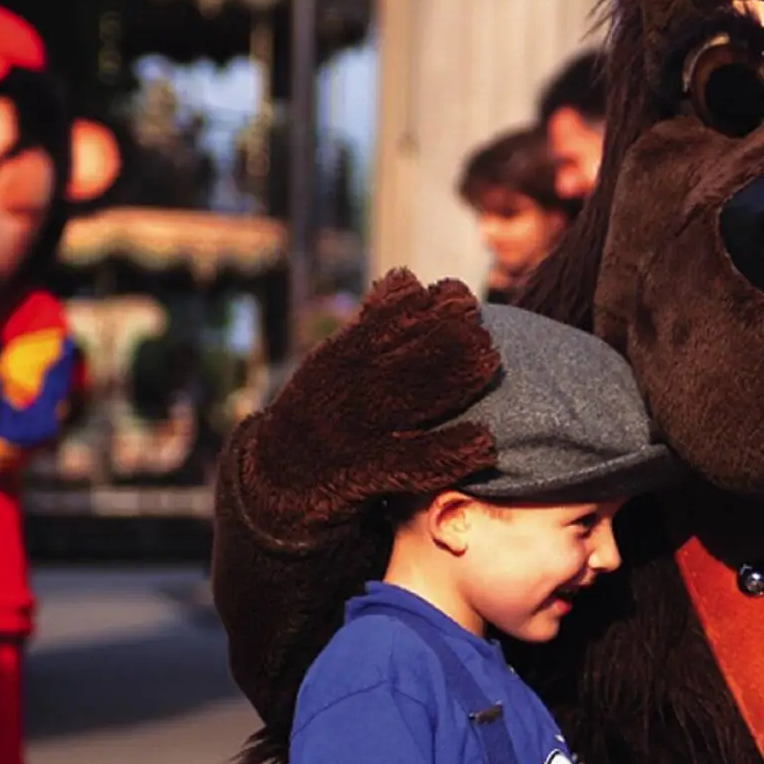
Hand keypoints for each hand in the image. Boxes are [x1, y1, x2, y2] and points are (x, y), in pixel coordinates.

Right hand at [224, 269, 503, 550]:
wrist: (272, 484)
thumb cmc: (323, 414)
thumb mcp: (337, 365)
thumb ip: (372, 326)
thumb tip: (406, 278)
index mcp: (342, 357)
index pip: (384, 323)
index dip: (425, 306)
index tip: (460, 293)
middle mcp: (345, 389)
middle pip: (401, 356)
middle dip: (444, 338)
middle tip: (484, 330)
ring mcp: (352, 432)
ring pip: (405, 399)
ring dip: (450, 379)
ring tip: (491, 362)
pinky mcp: (358, 476)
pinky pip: (408, 464)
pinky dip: (446, 453)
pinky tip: (484, 443)